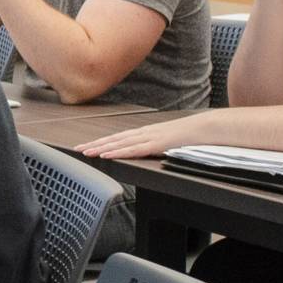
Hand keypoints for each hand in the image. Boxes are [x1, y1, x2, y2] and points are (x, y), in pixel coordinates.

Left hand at [75, 113, 207, 160]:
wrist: (206, 127)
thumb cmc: (189, 135)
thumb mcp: (169, 141)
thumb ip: (157, 146)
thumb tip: (148, 153)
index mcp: (146, 132)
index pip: (119, 137)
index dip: (102, 142)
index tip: (87, 146)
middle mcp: (144, 133)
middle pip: (115, 139)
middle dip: (95, 144)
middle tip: (77, 149)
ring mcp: (150, 137)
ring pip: (120, 143)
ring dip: (102, 148)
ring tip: (86, 152)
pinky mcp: (156, 144)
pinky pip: (134, 149)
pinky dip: (118, 152)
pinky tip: (107, 155)